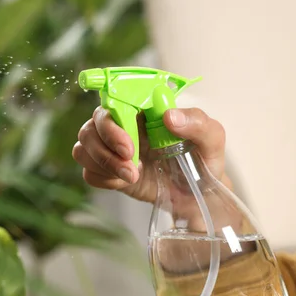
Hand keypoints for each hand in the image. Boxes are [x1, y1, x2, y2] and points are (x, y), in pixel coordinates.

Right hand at [72, 106, 230, 202]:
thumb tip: (169, 116)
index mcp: (142, 110)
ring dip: (103, 163)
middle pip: (91, 126)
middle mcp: (122, 126)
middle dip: (106, 145)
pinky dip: (103, 178)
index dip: (112, 118)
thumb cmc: (203, 159)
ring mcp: (111, 150)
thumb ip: (197, 122)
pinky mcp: (107, 172)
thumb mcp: (212, 138)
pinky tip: (125, 182)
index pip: (112, 100)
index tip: (128, 141)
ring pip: (83, 148)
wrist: (198, 195)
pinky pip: (88, 172)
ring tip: (133, 176)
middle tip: (130, 159)